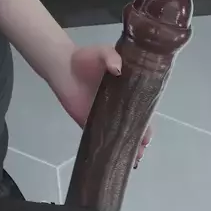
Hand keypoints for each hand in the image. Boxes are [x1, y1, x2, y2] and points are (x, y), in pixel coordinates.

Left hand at [59, 45, 152, 161]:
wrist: (61, 65)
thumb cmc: (84, 58)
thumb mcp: (102, 52)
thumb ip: (111, 57)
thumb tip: (118, 69)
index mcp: (127, 90)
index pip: (142, 108)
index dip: (147, 120)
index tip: (149, 132)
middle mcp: (118, 105)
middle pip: (133, 124)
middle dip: (140, 137)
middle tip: (142, 148)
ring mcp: (104, 115)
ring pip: (119, 133)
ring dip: (127, 145)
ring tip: (133, 158)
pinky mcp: (88, 121)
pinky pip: (100, 136)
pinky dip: (108, 146)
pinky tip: (114, 156)